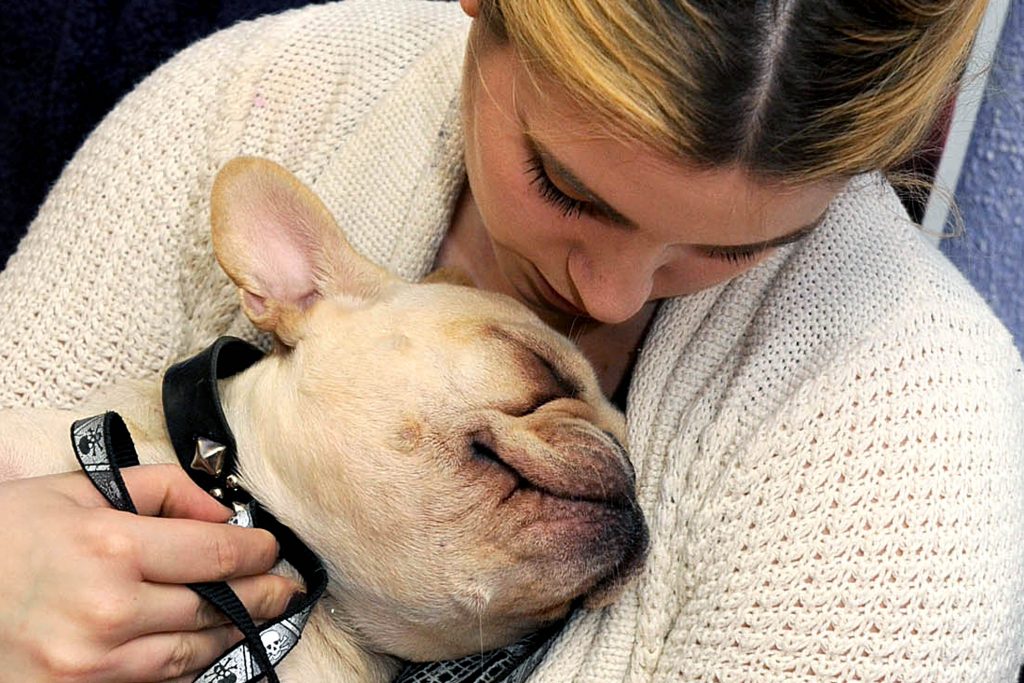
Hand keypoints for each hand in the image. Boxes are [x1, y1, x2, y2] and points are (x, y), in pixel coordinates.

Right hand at [0, 464, 301, 681]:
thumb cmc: (8, 534)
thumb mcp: (79, 490)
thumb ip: (161, 489)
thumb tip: (222, 508)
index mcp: (111, 547)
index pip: (217, 552)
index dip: (258, 552)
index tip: (272, 549)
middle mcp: (108, 610)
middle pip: (214, 607)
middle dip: (262, 596)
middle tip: (286, 589)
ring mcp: (91, 663)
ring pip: (191, 654)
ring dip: (231, 635)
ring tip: (253, 617)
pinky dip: (185, 667)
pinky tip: (202, 648)